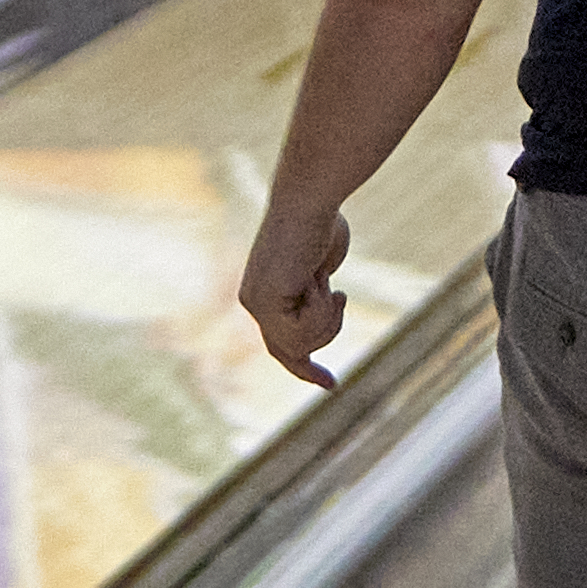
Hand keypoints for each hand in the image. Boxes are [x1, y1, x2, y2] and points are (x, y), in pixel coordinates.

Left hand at [240, 205, 350, 388]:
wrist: (311, 202)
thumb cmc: (322, 225)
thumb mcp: (324, 268)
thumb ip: (318, 294)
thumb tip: (326, 301)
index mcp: (264, 295)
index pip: (281, 344)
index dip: (304, 367)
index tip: (331, 385)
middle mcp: (253, 302)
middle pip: (291, 351)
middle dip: (313, 358)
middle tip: (332, 350)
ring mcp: (255, 304)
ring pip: (302, 345)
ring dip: (328, 319)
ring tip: (328, 286)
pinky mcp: (263, 303)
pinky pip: (303, 333)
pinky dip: (321, 311)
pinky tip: (320, 283)